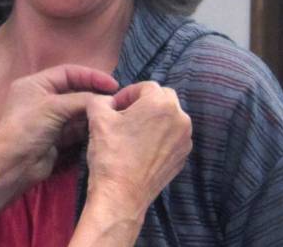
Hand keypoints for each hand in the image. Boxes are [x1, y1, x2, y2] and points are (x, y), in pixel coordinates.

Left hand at [0, 64, 118, 183]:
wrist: (12, 165)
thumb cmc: (28, 127)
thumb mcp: (54, 106)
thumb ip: (82, 100)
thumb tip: (105, 100)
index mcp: (36, 84)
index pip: (68, 73)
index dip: (91, 76)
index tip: (113, 84)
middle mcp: (42, 99)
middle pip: (74, 91)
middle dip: (94, 95)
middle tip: (117, 100)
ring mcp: (49, 119)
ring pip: (77, 111)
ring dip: (93, 112)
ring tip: (113, 114)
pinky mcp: (56, 138)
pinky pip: (76, 128)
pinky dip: (88, 127)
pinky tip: (103, 126)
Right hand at [84, 82, 192, 218]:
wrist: (121, 195)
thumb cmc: (110, 155)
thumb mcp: (98, 118)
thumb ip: (101, 100)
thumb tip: (106, 100)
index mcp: (162, 104)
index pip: (146, 86)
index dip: (127, 94)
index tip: (115, 107)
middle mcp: (181, 118)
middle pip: (163, 99)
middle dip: (144, 103)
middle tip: (125, 116)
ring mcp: (184, 140)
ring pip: (170, 118)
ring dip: (154, 119)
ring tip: (133, 133)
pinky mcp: (183, 157)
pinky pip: (173, 137)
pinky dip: (160, 137)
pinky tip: (142, 149)